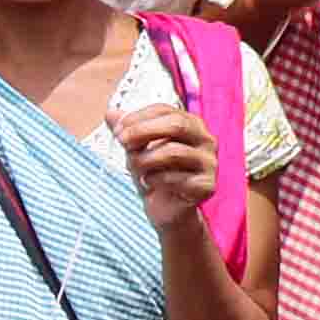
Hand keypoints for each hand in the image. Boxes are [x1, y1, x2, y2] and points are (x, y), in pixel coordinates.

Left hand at [122, 99, 219, 229]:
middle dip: (143, 131)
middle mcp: (206, 140)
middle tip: (122, 141)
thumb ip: (127, 131)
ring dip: (145, 160)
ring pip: (174, 152)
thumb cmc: (154, 174)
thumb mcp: (137, 150)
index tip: (118, 129)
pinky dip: (154, 180)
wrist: (166, 209)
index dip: (138, 117)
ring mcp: (210, 163)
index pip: (165, 110)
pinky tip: (148, 183)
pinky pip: (176, 178)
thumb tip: (110, 114)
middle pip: (177, 125)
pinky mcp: (207, 186)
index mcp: (191, 124)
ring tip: (134, 168)